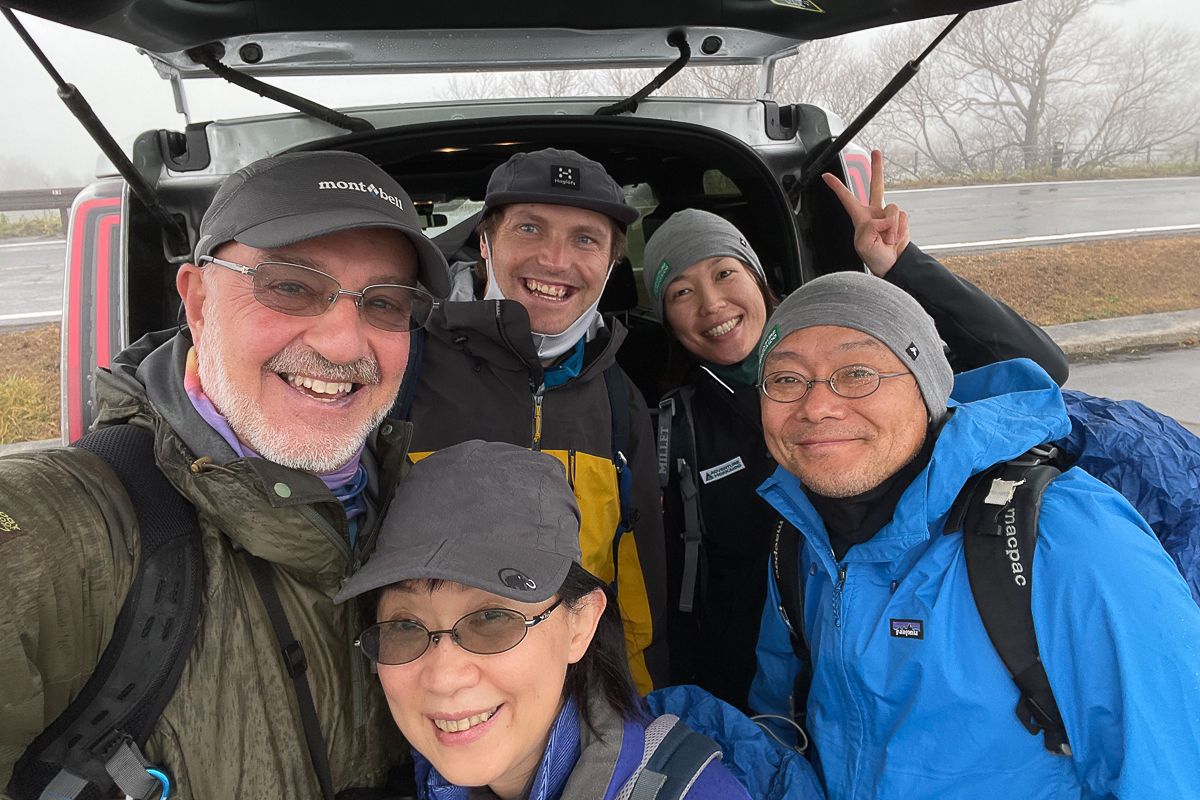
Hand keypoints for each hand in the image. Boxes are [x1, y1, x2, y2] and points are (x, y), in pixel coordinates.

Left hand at [821, 150, 909, 276]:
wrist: (892, 264)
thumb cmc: (874, 257)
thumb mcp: (863, 244)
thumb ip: (871, 227)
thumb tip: (884, 218)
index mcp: (859, 217)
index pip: (847, 198)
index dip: (837, 187)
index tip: (826, 176)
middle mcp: (874, 212)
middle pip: (876, 185)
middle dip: (877, 168)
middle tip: (876, 152)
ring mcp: (888, 214)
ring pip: (892, 208)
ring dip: (891, 227)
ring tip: (887, 240)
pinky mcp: (901, 219)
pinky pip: (902, 216)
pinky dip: (899, 229)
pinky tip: (895, 238)